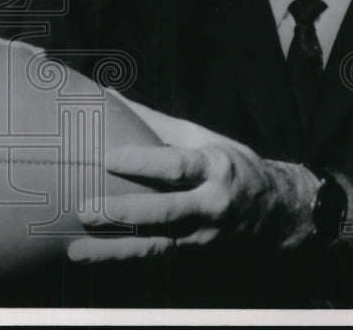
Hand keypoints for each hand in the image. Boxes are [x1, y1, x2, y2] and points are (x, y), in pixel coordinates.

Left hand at [67, 101, 318, 262]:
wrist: (276, 211)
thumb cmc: (228, 164)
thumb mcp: (200, 137)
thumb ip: (153, 121)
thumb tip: (107, 94)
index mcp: (215, 167)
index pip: (177, 165)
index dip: (143, 163)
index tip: (109, 157)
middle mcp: (211, 204)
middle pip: (165, 211)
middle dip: (124, 213)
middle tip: (86, 209)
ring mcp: (203, 234)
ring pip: (157, 245)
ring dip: (116, 249)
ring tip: (77, 250)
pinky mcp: (193, 253)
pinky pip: (155, 257)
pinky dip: (123, 259)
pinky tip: (92, 257)